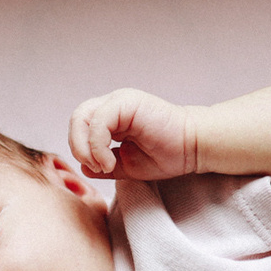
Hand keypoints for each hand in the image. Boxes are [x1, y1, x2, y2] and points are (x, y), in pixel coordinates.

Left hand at [69, 88, 199, 181]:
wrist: (193, 148)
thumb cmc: (166, 155)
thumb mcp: (127, 165)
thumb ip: (104, 165)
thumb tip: (83, 167)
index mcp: (111, 117)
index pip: (80, 127)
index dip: (80, 149)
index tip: (97, 169)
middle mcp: (112, 105)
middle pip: (77, 119)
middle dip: (77, 146)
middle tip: (95, 167)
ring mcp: (119, 101)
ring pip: (82, 117)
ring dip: (85, 146)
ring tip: (102, 165)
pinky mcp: (127, 102)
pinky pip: (99, 121)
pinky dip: (97, 144)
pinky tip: (109, 161)